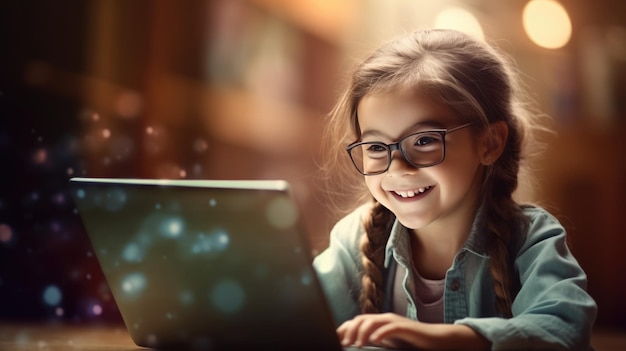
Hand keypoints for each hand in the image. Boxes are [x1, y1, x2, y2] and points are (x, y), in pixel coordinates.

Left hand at [336, 313, 489, 349]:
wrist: (435, 339)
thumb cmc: (411, 342)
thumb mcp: (388, 343)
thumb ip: (374, 341)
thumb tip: (356, 345)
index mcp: (378, 322)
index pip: (356, 321)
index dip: (344, 329)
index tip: (334, 338)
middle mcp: (384, 318)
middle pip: (361, 319)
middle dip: (350, 330)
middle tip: (344, 343)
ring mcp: (394, 321)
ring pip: (373, 321)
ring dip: (363, 332)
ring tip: (356, 344)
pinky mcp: (405, 327)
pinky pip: (391, 328)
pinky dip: (382, 333)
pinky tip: (375, 340)